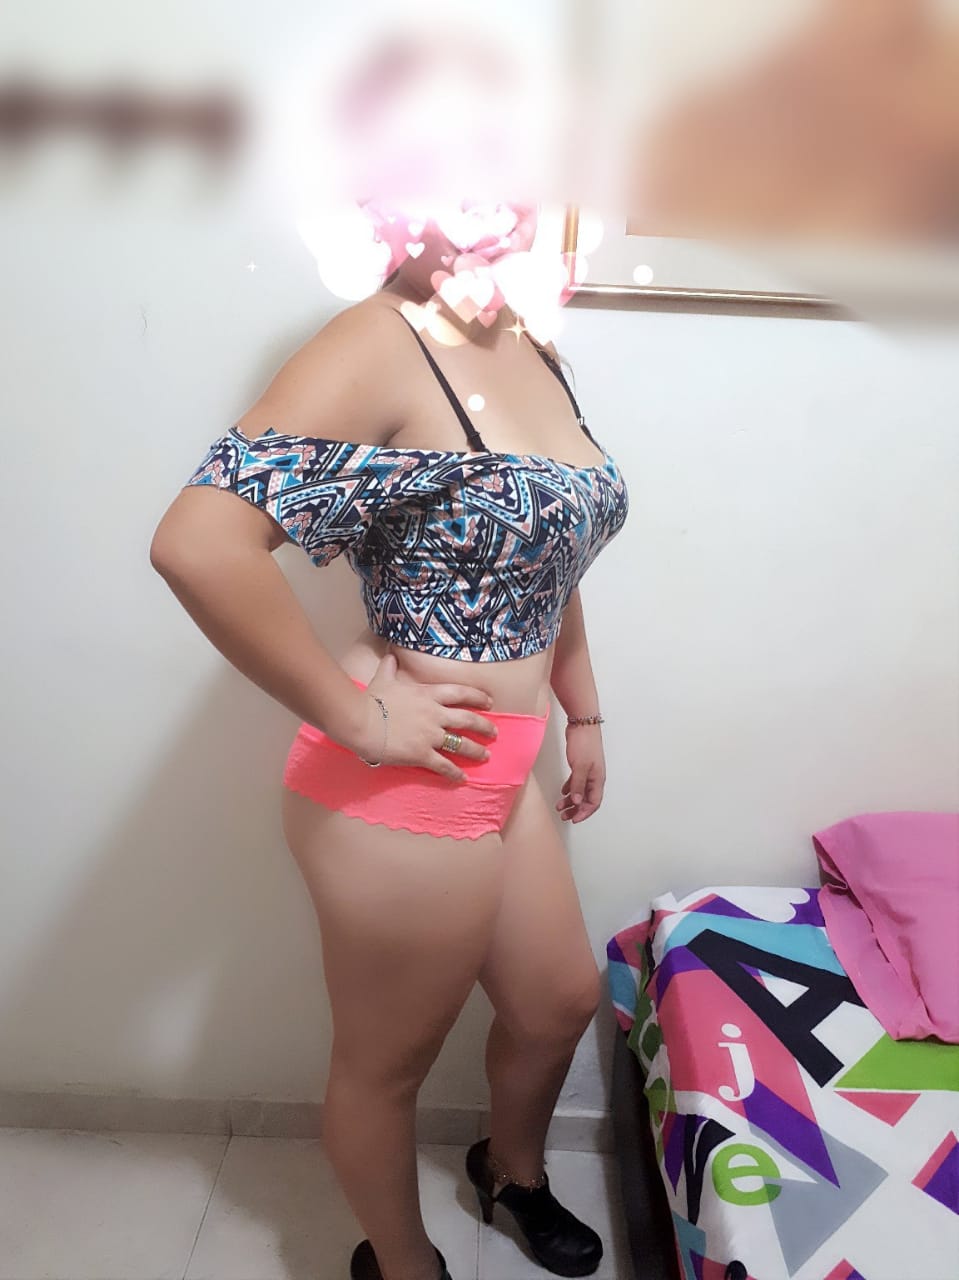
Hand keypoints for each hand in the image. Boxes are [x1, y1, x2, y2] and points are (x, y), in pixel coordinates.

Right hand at [351, 652, 498, 780]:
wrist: (361, 721)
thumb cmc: (371, 700)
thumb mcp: (383, 678)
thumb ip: (390, 667)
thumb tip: (390, 655)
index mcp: (428, 695)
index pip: (460, 693)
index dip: (478, 697)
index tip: (489, 702)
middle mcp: (435, 714)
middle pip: (467, 719)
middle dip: (484, 726)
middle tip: (494, 733)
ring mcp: (430, 735)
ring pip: (461, 744)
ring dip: (476, 750)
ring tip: (486, 756)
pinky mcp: (422, 754)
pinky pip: (444, 765)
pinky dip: (455, 772)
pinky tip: (463, 778)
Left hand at [556, 723, 605, 822]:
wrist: (582, 724)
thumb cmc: (585, 743)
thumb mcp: (580, 766)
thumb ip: (578, 785)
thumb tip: (576, 802)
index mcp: (598, 779)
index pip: (593, 803)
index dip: (584, 813)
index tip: (574, 819)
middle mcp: (594, 777)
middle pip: (586, 799)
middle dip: (576, 810)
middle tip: (564, 816)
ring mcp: (588, 771)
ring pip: (580, 791)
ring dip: (571, 800)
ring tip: (560, 806)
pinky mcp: (581, 765)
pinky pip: (576, 782)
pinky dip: (570, 788)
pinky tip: (563, 792)